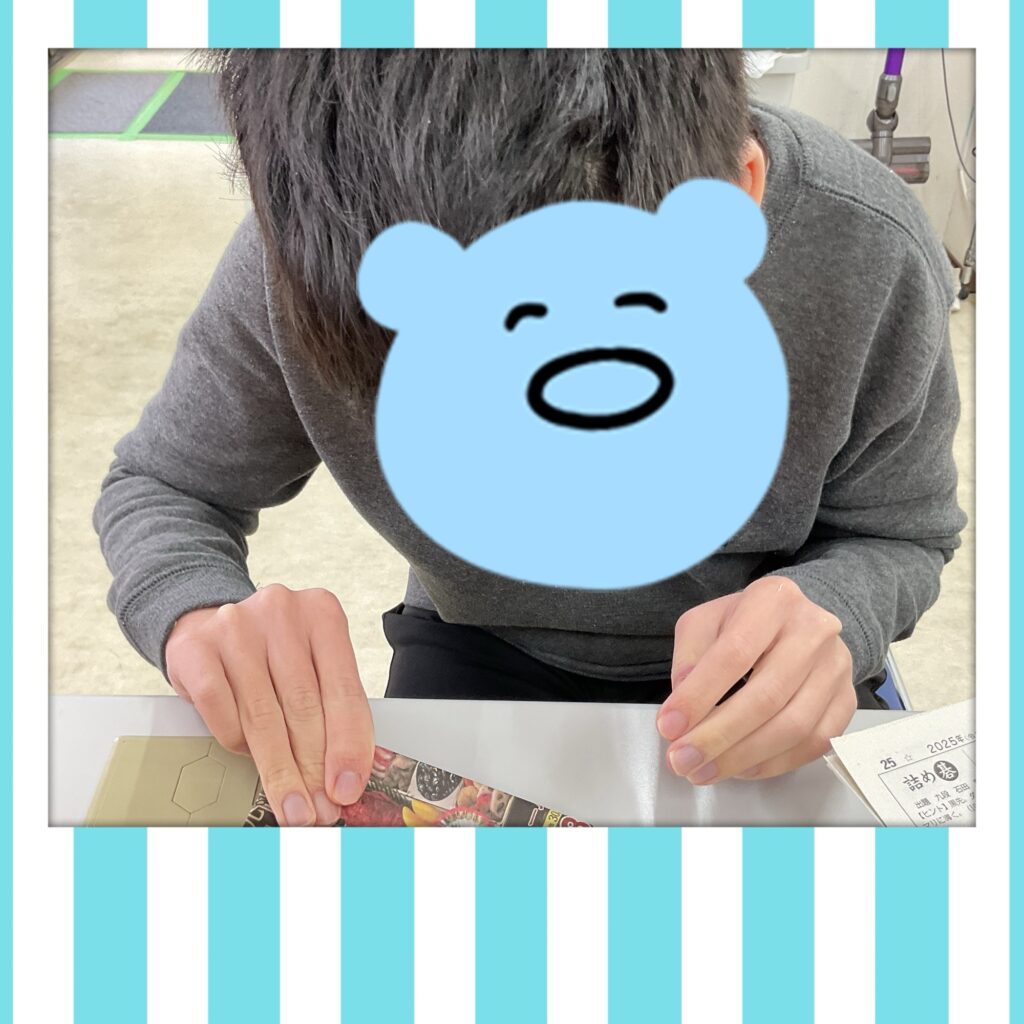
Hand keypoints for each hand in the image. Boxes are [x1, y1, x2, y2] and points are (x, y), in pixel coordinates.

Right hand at [165, 585, 374, 825]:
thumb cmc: (271, 653)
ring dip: (280, 771)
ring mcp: (235, 627)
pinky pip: (222, 712)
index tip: (348, 787)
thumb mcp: (312, 665)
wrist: (208, 623)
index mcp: (322, 614)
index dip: (348, 746)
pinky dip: (238, 744)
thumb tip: (345, 777)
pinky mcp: (197, 649)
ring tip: (293, 806)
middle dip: (313, 768)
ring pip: (263, 716)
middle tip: (320, 810)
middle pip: (303, 706)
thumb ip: (332, 709)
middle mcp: (281, 612)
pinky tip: (249, 760)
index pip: (343, 690)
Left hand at [656, 576, 856, 783]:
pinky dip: (774, 763)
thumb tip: (682, 702)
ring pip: (794, 727)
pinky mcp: (848, 700)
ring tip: (704, 770)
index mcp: (773, 600)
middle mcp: (814, 631)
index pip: (734, 653)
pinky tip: (741, 767)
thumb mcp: (706, 621)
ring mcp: (836, 668)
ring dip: (743, 757)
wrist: (799, 622)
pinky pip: (815, 744)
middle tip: (682, 760)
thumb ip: (689, 655)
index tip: (668, 727)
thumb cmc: (745, 623)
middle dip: (718, 736)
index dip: (699, 695)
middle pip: (767, 696)